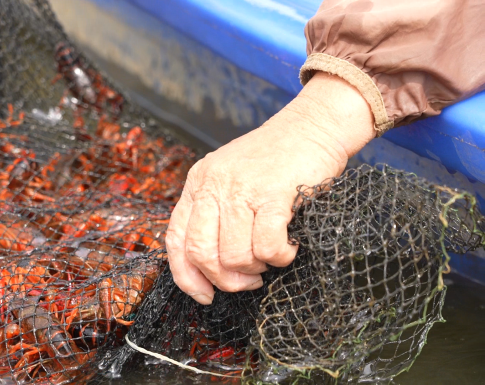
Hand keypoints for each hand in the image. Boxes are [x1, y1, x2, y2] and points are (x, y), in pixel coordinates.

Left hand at [166, 72, 375, 304]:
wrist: (312, 127)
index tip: (205, 295)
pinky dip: (280, 257)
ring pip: (235, 256)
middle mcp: (214, 184)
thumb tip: (210, 268)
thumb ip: (214, 213)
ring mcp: (242, 188)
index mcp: (198, 183)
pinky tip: (290, 247)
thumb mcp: (230, 178)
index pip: (175, 238)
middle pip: (201, 253)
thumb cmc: (275, 161)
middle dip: (225, 280)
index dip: (186, 276)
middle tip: (247, 281)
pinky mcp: (273, 194)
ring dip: (257, 268)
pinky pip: (267, 247)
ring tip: (271, 256)